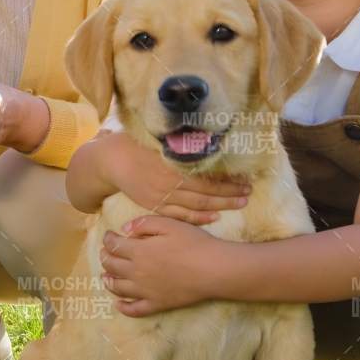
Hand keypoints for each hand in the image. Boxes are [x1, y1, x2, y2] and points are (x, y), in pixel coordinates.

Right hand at [96, 128, 248, 224]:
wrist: (111, 161)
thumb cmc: (137, 145)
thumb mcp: (160, 141)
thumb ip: (182, 146)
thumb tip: (208, 142)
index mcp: (173, 165)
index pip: (208, 177)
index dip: (228, 181)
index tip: (245, 179)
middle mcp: (169, 183)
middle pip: (206, 193)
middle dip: (230, 195)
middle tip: (248, 193)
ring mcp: (162, 197)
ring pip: (196, 206)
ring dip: (220, 206)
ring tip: (239, 204)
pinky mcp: (155, 205)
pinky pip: (180, 215)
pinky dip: (198, 218)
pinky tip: (214, 217)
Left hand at [99, 215, 231, 314]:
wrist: (213, 269)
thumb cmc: (194, 243)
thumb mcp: (169, 224)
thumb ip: (144, 224)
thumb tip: (124, 230)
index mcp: (138, 251)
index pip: (114, 245)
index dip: (108, 239)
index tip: (109, 235)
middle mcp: (136, 273)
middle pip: (112, 266)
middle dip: (105, 258)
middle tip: (105, 253)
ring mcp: (145, 291)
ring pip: (118, 288)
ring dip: (108, 280)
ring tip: (105, 276)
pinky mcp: (157, 304)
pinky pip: (135, 310)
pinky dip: (123, 308)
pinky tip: (118, 304)